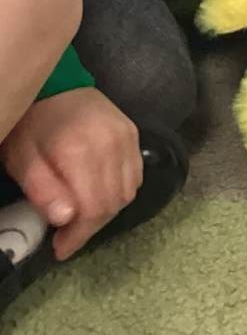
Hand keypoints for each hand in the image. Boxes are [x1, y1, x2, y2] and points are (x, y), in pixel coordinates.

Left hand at [2, 88, 141, 260]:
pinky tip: (100, 193)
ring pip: (128, 191)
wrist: (55, 85)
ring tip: (82, 215)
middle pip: (113, 203)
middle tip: (68, 235)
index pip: (93, 208)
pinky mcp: (134, 133)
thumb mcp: (22, 160)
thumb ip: (42, 190)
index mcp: (81, 151)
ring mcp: (127, 137)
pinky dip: (120, 191)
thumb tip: (65, 218)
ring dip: (106, 211)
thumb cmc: (32, 125)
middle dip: (90, 227)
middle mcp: (112, 144)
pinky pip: (135, 174)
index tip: (60, 249)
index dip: (79, 235)